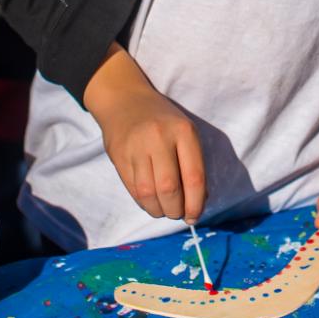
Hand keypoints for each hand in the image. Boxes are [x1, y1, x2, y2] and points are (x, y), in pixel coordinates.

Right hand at [85, 47, 206, 222]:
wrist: (125, 101)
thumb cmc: (163, 120)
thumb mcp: (184, 132)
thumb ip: (193, 163)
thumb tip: (199, 200)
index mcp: (183, 131)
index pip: (193, 176)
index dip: (195, 203)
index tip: (194, 216)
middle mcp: (159, 138)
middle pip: (170, 189)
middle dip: (175, 210)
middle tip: (178, 214)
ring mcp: (137, 147)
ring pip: (148, 193)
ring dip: (159, 211)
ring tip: (164, 210)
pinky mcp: (119, 157)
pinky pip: (133, 190)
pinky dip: (144, 203)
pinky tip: (151, 202)